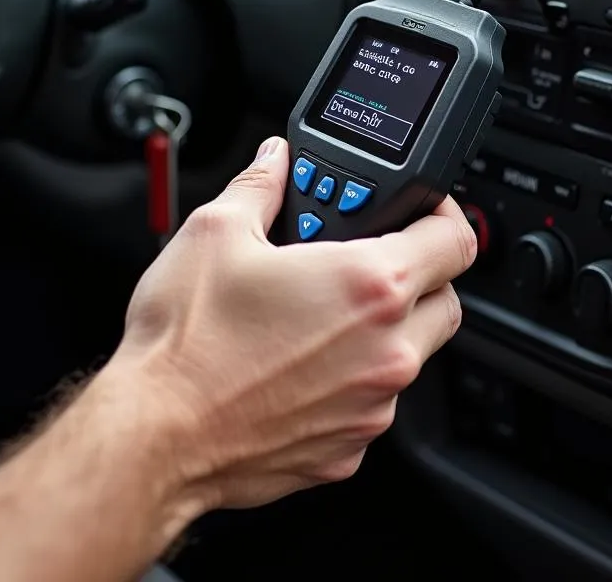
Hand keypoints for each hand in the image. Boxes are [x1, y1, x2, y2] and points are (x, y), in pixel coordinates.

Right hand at [106, 136, 475, 512]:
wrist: (156, 435)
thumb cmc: (187, 341)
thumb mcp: (216, 231)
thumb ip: (260, 184)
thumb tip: (275, 161)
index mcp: (369, 286)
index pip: (455, 240)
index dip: (442, 213)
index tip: (421, 210)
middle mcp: (387, 351)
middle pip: (445, 300)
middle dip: (417, 274)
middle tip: (366, 260)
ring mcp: (371, 408)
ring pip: (410, 356)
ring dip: (383, 329)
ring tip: (317, 313)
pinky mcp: (347, 450)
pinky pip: (372, 404)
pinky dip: (351, 379)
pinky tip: (297, 364)